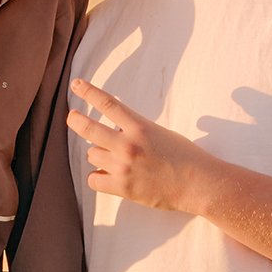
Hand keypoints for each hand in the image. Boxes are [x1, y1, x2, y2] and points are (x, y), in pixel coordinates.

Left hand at [68, 76, 210, 213]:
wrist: (199, 184)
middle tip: (72, 116)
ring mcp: (123, 166)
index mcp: (140, 126)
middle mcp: (128, 144)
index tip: (76, 84)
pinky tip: (106, 176)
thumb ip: (136, 129)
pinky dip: (98, 177)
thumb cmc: (185, 156)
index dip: (88, 92)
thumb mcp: (160, 132)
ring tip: (112, 158)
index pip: (108, 103)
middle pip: (87, 127)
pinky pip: (93, 179)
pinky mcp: (122, 188)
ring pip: (91, 154)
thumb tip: (115, 130)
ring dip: (98, 154)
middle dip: (75, 119)